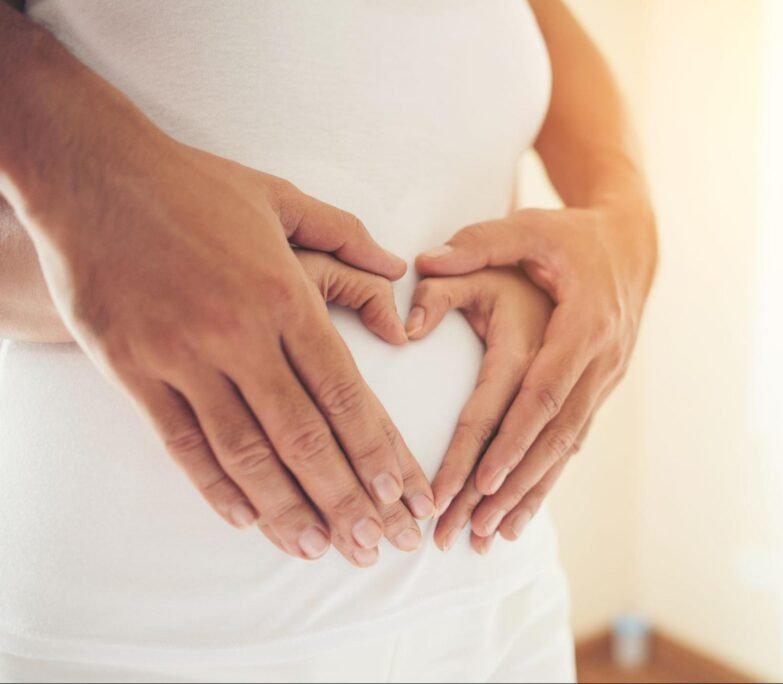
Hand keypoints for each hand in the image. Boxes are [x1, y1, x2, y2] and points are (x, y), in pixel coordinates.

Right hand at [22, 135, 434, 567]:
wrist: (91, 173)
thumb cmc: (193, 184)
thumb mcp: (280, 196)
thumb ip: (345, 235)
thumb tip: (397, 267)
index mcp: (285, 294)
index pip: (344, 390)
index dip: (377, 449)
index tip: (403, 494)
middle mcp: (239, 334)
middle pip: (304, 435)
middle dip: (347, 498)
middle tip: (377, 546)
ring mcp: (182, 356)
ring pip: (246, 452)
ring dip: (287, 509)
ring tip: (320, 550)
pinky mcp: (132, 369)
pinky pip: (181, 443)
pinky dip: (215, 487)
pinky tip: (246, 519)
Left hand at [415, 203, 655, 546]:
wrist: (631, 244)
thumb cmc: (572, 236)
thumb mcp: (529, 227)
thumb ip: (478, 243)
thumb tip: (423, 263)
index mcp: (582, 325)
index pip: (544, 394)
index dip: (514, 440)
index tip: (479, 481)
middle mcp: (600, 361)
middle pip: (554, 436)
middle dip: (513, 486)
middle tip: (472, 529)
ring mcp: (605, 380)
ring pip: (566, 448)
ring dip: (530, 494)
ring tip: (492, 536)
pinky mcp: (600, 390)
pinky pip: (572, 443)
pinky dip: (547, 478)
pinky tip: (521, 513)